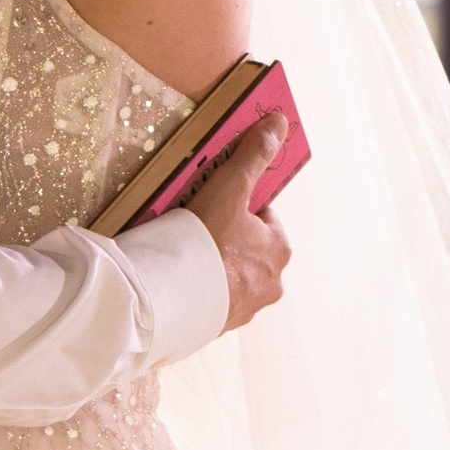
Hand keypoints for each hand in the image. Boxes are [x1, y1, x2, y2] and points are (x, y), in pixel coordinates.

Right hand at [184, 119, 291, 333]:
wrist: (170, 299)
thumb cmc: (205, 241)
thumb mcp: (229, 188)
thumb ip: (253, 155)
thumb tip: (280, 122)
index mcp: (280, 250)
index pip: (264, 218)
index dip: (238, 206)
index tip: (215, 203)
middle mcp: (271, 284)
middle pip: (248, 249)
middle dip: (227, 238)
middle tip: (196, 227)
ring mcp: (246, 309)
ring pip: (231, 276)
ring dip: (213, 266)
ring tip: (184, 255)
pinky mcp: (219, 326)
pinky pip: (212, 300)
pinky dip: (200, 290)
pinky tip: (180, 280)